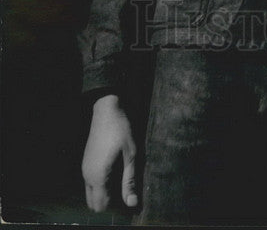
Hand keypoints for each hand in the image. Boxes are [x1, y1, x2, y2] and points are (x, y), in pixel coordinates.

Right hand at [83, 95, 137, 211]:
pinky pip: (90, 183)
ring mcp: (84, 169)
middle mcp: (87, 176)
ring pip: (91, 193)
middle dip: (108, 202)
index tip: (127, 196)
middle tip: (125, 189)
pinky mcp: (86, 162)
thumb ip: (129, 181)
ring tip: (121, 179)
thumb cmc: (121, 130)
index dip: (115, 207)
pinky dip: (100, 184)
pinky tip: (114, 171)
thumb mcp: (130, 155)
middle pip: (93, 203)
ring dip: (104, 193)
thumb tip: (132, 203)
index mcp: (97, 176)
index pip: (101, 206)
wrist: (106, 109)